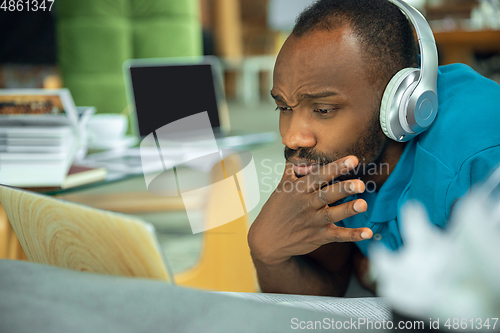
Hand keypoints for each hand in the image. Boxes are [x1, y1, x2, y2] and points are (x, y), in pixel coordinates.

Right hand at [248, 155, 371, 265]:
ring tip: (363, 204)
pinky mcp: (318, 236)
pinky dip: (352, 235)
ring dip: (348, 210)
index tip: (352, 159)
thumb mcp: (282, 186)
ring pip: (332, 214)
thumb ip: (294, 167)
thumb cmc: (277, 209)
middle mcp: (307, 204)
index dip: (335, 168)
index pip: (319, 176)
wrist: (267, 238)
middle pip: (327, 194)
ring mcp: (313, 221)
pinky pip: (337, 236)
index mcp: (299, 189)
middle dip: (343, 188)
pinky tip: (367, 232)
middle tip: (360, 184)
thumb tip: (299, 146)